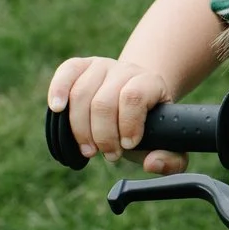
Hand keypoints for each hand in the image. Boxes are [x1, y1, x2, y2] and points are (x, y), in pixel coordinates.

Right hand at [47, 54, 184, 171]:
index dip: (127, 125)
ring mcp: (101, 65)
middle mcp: (125, 69)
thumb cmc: (145, 125)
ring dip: (80, 129)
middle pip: (103, 101)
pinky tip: (57, 109)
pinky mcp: (80, 66)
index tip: (128, 145)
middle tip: (108, 154)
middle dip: (103, 136)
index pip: (134, 97)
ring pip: (81, 94)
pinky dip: (57, 90)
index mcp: (150, 83)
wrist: (134, 99)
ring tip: (89, 149)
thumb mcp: (165, 144)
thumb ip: (171, 161)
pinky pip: (66, 73)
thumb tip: (152, 163)